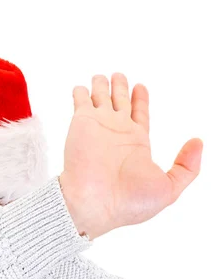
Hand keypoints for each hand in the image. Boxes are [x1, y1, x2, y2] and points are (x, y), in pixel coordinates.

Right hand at [59, 73, 202, 239]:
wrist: (94, 203)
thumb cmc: (127, 202)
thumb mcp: (169, 188)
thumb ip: (186, 167)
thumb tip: (197, 143)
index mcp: (136, 143)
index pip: (139, 114)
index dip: (140, 100)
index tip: (140, 87)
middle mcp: (116, 133)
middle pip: (119, 102)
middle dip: (120, 88)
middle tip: (119, 75)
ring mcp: (98, 126)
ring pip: (100, 98)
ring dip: (100, 86)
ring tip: (101, 77)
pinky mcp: (81, 122)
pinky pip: (81, 101)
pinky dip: (81, 92)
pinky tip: (82, 88)